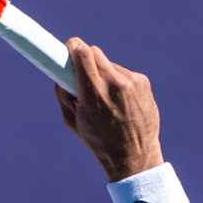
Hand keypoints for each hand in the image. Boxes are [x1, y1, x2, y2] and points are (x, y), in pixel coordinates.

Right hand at [55, 38, 162, 180]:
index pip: (82, 53)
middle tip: (83, 74)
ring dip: (103, 74)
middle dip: (86, 60)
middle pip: (95, 52)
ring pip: (109, 64)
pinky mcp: (143, 81)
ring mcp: (131, 81)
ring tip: (106, 99)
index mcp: (93, 93)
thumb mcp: (72, 122)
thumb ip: (63, 96)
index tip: (69, 47)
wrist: (134, 155)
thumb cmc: (99, 141)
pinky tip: (120, 102)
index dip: (73, 47)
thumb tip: (60, 75)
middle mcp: (114, 83)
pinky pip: (124, 73)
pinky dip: (118, 82)